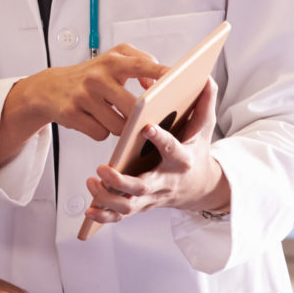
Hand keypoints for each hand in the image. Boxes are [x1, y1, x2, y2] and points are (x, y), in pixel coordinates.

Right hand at [0, 44, 167, 165]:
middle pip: (134, 107)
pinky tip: (93, 121)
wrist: (49, 88)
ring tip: (111, 116)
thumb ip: (140, 64)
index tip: (177, 79)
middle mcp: (98, 76)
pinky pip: (100, 133)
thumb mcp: (112, 61)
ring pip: (118, 125)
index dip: (161, 72)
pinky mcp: (72, 114)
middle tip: (142, 119)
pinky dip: (101, 132)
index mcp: (112, 61)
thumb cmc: (90, 76)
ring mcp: (83, 95)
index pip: (142, 65)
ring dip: (120, 127)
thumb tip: (156, 83)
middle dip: (140, 117)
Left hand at [79, 77, 229, 237]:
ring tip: (92, 180)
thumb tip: (204, 76)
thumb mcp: (205, 127)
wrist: (200, 187)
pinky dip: (104, 216)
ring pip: (128, 205)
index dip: (161, 140)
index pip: (172, 150)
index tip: (147, 127)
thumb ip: (204, 102)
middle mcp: (165, 182)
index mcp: (181, 160)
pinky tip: (89, 209)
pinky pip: (121, 216)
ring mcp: (151, 197)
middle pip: (142, 187)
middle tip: (103, 168)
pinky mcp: (141, 206)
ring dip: (107, 197)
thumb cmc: (197, 151)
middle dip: (121, 181)